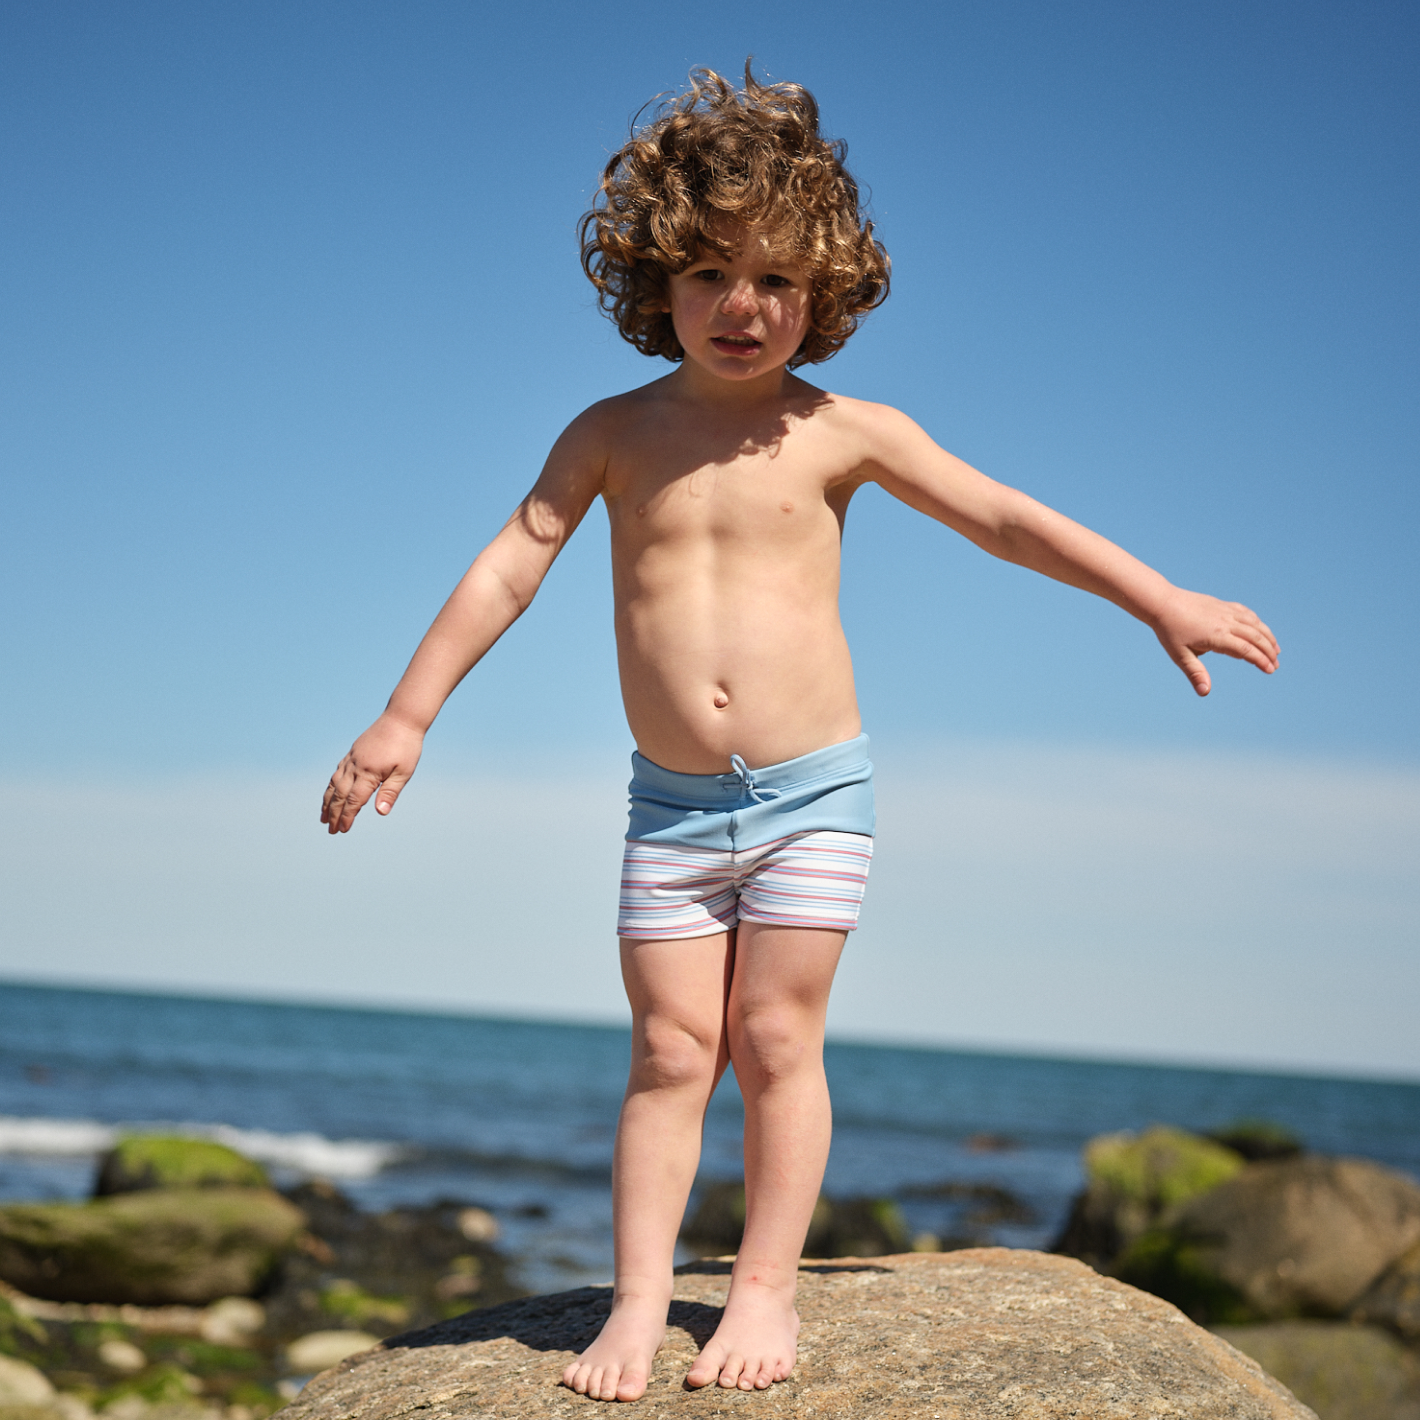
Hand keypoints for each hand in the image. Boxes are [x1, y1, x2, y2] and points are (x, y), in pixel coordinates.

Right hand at [320, 714, 425, 833]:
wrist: (401, 718)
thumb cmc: (407, 746)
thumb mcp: (404, 772)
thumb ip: (390, 792)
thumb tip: (380, 812)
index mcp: (368, 773)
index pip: (353, 801)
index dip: (347, 817)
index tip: (342, 830)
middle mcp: (356, 766)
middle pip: (339, 795)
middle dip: (334, 814)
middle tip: (330, 830)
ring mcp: (352, 758)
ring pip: (334, 783)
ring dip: (328, 802)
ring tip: (323, 817)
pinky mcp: (352, 753)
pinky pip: (337, 772)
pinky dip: (331, 786)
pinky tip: (331, 792)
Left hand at [1150, 588, 1278, 695]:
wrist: (1163, 602)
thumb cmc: (1169, 631)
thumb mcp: (1180, 655)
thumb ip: (1195, 673)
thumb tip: (1204, 693)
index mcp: (1217, 636)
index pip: (1246, 651)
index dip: (1260, 661)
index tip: (1270, 670)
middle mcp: (1226, 622)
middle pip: (1256, 637)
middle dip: (1268, 652)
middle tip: (1275, 665)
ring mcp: (1226, 611)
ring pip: (1255, 623)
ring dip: (1267, 637)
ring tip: (1275, 650)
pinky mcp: (1223, 604)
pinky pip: (1246, 613)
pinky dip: (1257, 622)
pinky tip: (1260, 629)